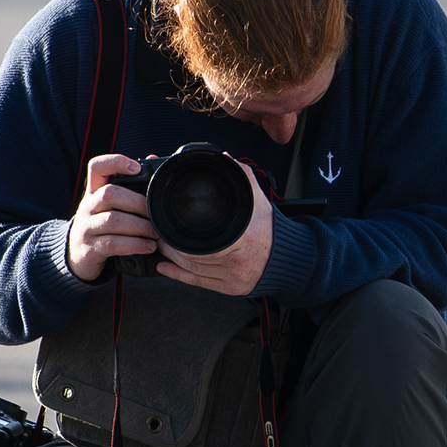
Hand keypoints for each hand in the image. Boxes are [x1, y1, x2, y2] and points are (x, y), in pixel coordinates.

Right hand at [66, 155, 155, 281]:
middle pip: (110, 194)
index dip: (115, 162)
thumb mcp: (109, 205)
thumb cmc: (101, 225)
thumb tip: (153, 158)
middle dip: (138, 203)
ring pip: (113, 220)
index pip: (96, 167)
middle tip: (155, 213)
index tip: (136, 168)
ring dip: (140, 226)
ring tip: (156, 233)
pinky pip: (113, 243)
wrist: (77, 254)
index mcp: (94, 191)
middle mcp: (87, 206)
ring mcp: (87, 227)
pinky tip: (148, 246)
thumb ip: (129, 186)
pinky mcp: (90, 248)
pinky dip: (135, 245)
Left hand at [158, 160, 275, 295]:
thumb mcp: (259, 201)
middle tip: (158, 234)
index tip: (167, 226)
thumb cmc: (271, 230)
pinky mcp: (230, 287)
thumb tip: (227, 159)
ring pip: (193, 270)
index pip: (201, 242)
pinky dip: (178, 275)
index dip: (179, 237)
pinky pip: (198, 282)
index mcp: (241, 239)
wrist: (287, 258)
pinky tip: (165, 268)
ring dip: (172, 259)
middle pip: (192, 256)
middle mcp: (236, 261)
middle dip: (171, 246)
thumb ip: (243, 177)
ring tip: (161, 246)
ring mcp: (232, 276)